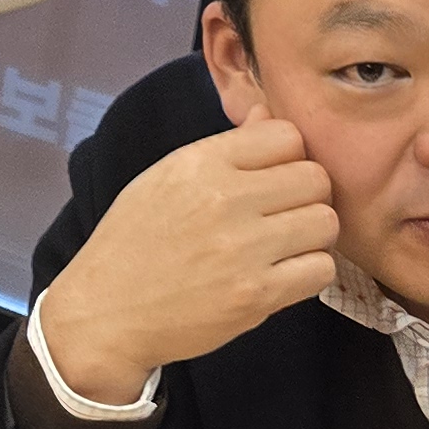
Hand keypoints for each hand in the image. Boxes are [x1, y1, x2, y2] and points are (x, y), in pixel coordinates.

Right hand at [30, 118, 337, 398]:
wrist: (103, 314)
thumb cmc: (132, 245)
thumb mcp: (163, 181)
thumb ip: (224, 149)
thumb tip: (270, 114)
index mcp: (197, 163)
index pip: (286, 135)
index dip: (287, 158)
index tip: (272, 180)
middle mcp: (222, 199)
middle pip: (315, 178)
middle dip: (305, 197)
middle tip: (281, 218)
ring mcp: (242, 248)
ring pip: (326, 222)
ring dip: (311, 236)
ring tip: (282, 248)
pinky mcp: (256, 294)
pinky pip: (320, 269)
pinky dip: (307, 274)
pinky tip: (279, 276)